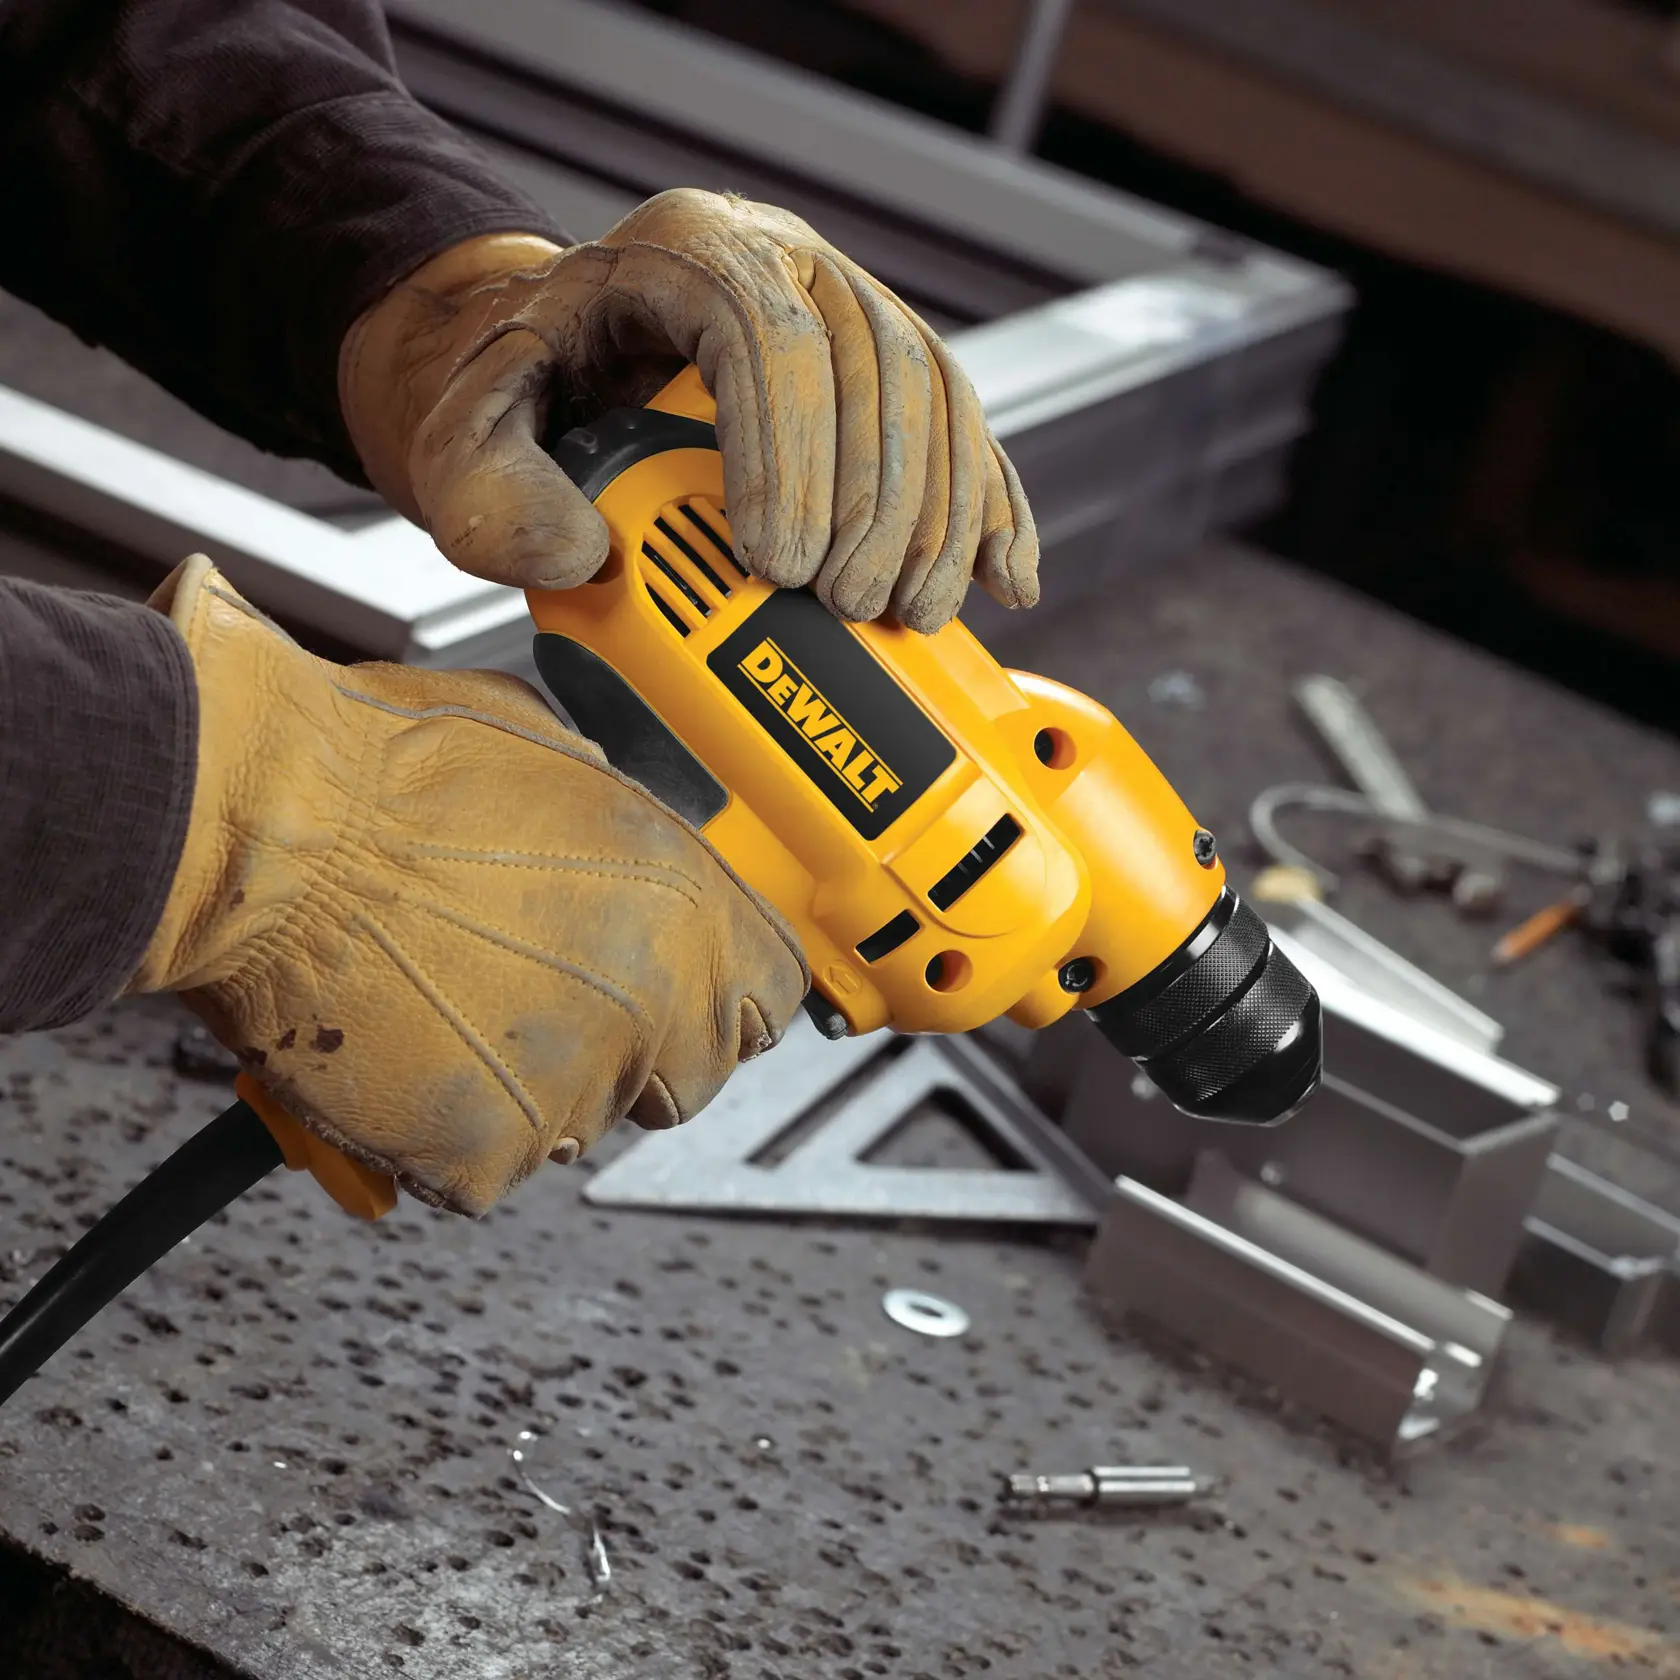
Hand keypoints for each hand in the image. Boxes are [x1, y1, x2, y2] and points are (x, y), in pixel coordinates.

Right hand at [125, 556, 808, 1216]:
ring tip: (445, 1005)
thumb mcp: (551, 753)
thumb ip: (618, 823)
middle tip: (545, 1003)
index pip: (771, 996)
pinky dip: (447, 1131)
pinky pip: (487, 1166)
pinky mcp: (486, 1154)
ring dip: (531, 1085)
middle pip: (688, 1075)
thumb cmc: (387, 775)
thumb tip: (620, 839)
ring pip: (582, 1123)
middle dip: (632, 1051)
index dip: (725, 997)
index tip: (690, 998)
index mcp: (686, 905)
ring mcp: (574, 1088)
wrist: (265, 834)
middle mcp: (653, 1003)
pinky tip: (400, 1052)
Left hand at [338, 188, 1038, 631]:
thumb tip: (577, 554)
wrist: (556, 365)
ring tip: (912, 616)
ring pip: (935, 393)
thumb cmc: (517, 397)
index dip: (792, 454)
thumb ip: (491, 496)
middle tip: (847, 608)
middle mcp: (783, 260)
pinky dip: (989, 506)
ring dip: (939, 515)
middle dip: (876, 501)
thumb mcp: (464, 438)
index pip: (766, 337)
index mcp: (687, 251)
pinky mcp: (883, 365)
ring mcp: (846, 305)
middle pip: (874, 362)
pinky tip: (1005, 579)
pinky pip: (961, 425)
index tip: (779, 568)